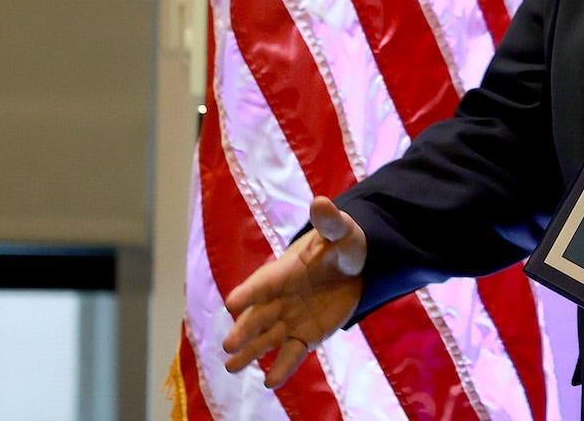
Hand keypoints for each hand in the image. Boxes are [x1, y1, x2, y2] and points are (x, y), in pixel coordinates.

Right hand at [220, 196, 367, 387]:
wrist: (355, 268)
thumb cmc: (342, 246)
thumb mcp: (342, 233)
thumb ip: (331, 222)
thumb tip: (321, 201)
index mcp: (283, 272)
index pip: (263, 283)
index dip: (248, 292)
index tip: (231, 304)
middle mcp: (280, 298)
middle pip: (257, 316)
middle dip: (243, 330)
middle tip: (228, 345)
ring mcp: (290, 319)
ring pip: (267, 339)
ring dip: (250, 353)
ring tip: (232, 368)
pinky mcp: (305, 336)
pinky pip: (291, 354)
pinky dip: (282, 367)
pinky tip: (270, 382)